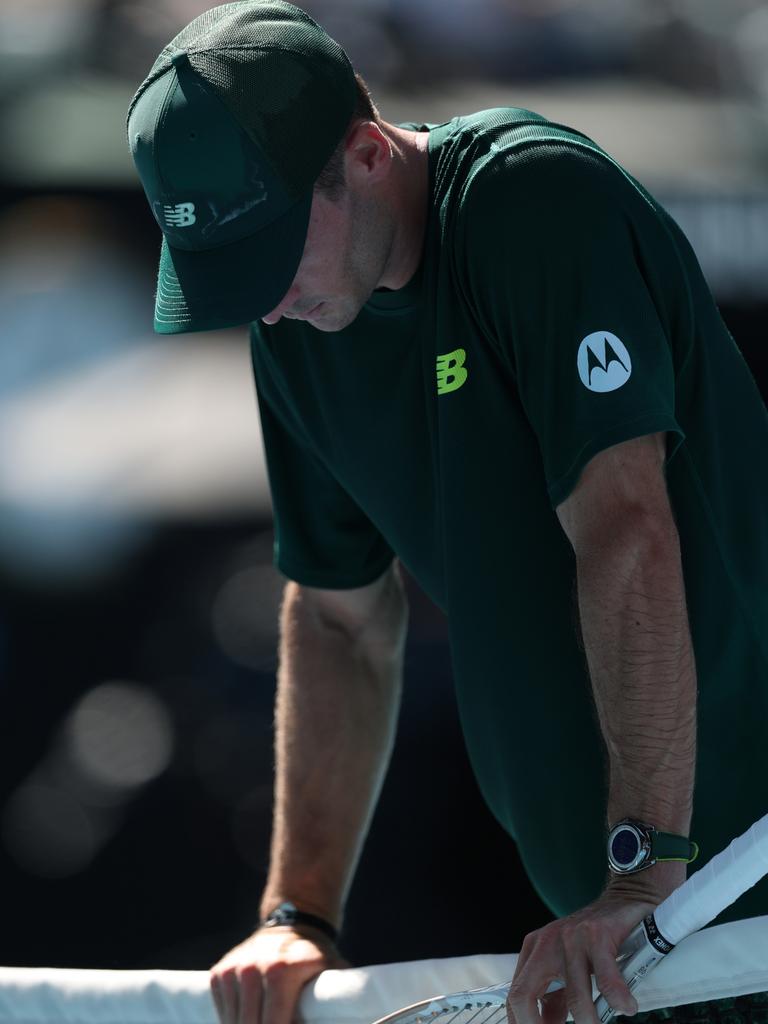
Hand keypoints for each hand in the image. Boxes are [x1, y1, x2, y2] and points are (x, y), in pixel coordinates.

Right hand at [210, 925, 349, 1023]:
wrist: (292, 919)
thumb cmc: (315, 955)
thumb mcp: (332, 972)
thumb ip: (342, 996)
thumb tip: (365, 1015)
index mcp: (281, 973)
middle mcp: (252, 970)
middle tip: (283, 1022)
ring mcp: (233, 971)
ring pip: (233, 1023)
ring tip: (270, 1018)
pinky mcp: (220, 973)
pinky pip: (222, 1012)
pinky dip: (235, 1020)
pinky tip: (253, 1016)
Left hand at [506, 891, 658, 1023]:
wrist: (622, 899)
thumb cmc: (594, 938)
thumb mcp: (566, 967)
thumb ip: (555, 996)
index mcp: (533, 951)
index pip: (515, 996)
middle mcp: (546, 943)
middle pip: (524, 994)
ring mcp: (570, 938)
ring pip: (575, 998)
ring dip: (590, 1022)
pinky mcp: (597, 935)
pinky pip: (606, 980)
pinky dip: (618, 1000)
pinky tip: (626, 1007)